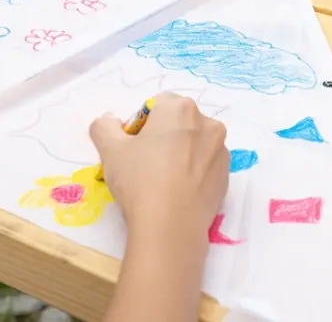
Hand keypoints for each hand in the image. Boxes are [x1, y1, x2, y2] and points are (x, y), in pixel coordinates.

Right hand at [89, 93, 229, 235]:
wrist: (171, 227)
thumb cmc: (140, 180)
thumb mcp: (109, 150)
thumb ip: (104, 126)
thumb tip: (110, 122)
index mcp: (181, 109)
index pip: (157, 105)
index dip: (141, 125)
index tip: (132, 147)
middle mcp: (208, 123)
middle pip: (178, 122)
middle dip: (162, 136)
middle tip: (144, 164)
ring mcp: (221, 151)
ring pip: (194, 144)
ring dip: (180, 153)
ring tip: (162, 181)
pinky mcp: (227, 176)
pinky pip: (205, 166)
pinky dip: (193, 172)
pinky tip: (178, 191)